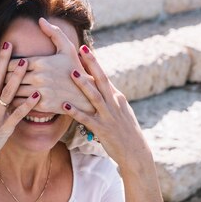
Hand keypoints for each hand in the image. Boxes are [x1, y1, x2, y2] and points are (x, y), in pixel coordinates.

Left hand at [5, 18, 94, 114]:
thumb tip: (40, 19)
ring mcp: (40, 91)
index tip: (0, 66)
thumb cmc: (75, 69)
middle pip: (10, 77)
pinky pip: (21, 103)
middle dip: (1, 79)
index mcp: (40, 62)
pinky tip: (8, 102)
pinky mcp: (42, 105)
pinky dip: (12, 103)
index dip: (3, 65)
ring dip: (5, 91)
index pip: (13, 63)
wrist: (87, 94)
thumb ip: (54, 32)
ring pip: (13, 91)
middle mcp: (38, 76)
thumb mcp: (67, 48)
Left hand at [63, 45, 154, 171]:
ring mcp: (109, 116)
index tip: (84, 49)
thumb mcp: (121, 111)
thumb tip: (101, 85)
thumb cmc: (125, 132)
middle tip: (82, 49)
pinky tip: (65, 106)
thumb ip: (110, 98)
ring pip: (95, 97)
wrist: (136, 152)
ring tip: (72, 72)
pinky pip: (87, 119)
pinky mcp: (102, 130)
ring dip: (83, 85)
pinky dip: (76, 112)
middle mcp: (114, 104)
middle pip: (102, 80)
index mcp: (118, 97)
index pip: (105, 77)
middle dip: (92, 64)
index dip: (95, 63)